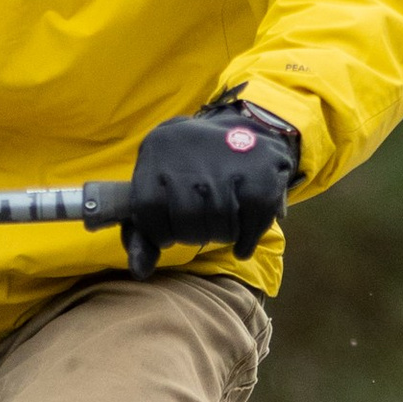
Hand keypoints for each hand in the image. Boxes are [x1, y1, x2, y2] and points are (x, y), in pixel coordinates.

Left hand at [122, 101, 297, 278]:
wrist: (243, 129)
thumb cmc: (187, 171)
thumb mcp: (157, 188)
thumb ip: (142, 233)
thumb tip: (140, 271)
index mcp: (157, 149)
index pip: (147, 208)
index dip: (158, 231)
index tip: (168, 232)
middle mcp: (192, 149)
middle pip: (186, 218)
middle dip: (192, 234)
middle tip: (199, 227)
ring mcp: (230, 161)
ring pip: (219, 225)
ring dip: (220, 236)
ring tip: (220, 223)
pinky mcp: (262, 175)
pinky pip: (252, 226)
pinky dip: (247, 241)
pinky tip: (243, 237)